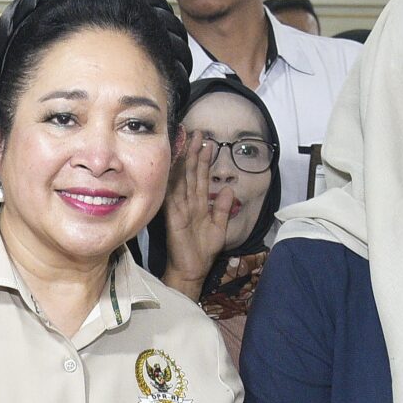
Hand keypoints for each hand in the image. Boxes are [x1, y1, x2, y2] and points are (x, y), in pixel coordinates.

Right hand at [161, 131, 237, 287]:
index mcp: (199, 204)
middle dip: (195, 152)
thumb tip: (229, 190)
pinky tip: (176, 165)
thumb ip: (222, 208)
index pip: (202, 177)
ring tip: (190, 141)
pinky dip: (174, 179)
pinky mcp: (173, 215)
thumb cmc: (202, 251)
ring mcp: (179, 207)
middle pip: (191, 173)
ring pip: (183, 178)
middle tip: (198, 133)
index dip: (205, 160)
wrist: (191, 270)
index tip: (207, 143)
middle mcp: (188, 202)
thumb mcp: (219, 227)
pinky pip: (174, 194)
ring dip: (186, 160)